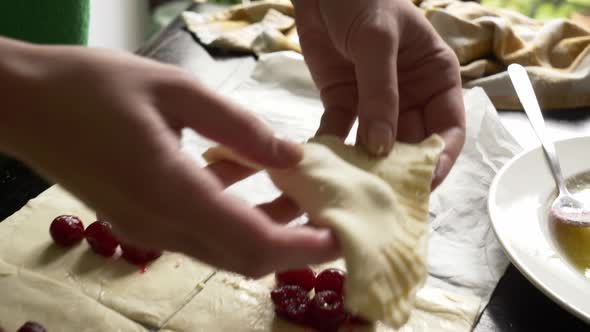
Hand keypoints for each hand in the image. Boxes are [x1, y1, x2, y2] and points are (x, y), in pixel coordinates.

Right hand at [0, 39, 337, 276]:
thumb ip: (239, 127)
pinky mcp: (140, 223)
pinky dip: (237, 216)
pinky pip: (202, 232)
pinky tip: (249, 176)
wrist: (23, 104)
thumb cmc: (92, 87)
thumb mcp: (175, 90)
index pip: (253, 240)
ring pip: (225, 249)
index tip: (340, 235)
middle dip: (295, 246)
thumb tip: (292, 156)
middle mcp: (160, 226)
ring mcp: (147, 231)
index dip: (302, 246)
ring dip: (269, 229)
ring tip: (301, 193)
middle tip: (331, 217)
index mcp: (170, 191)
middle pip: (244, 258)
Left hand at [293, 0, 465, 187]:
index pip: (447, 127)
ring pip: (377, 144)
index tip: (424, 184)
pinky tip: (324, 164)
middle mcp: (411, 96)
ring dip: (366, 165)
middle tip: (384, 198)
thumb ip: (381, 93)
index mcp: (435, 78)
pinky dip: (333, 148)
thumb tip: (380, 148)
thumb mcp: (378, 40)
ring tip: (354, 188)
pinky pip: (342, 132)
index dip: (440, 158)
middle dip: (401, 171)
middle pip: (412, 143)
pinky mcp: (343, 102)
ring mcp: (376, 102)